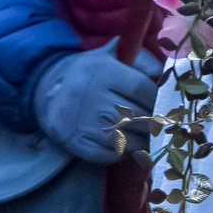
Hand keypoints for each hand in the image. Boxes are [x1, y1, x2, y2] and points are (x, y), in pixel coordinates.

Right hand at [35, 49, 158, 161]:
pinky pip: (107, 154)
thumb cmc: (88, 74)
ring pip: (125, 138)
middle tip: (164, 126)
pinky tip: (129, 147)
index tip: (165, 105)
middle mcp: (90, 96)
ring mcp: (80, 122)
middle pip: (136, 116)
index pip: (141, 88)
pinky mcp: (74, 142)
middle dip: (154, 123)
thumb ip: (139, 61)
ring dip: (143, 141)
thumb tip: (164, 74)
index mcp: (101, 71)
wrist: (47, 91)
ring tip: (151, 138)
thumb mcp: (109, 58)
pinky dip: (123, 154)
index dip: (158, 99)